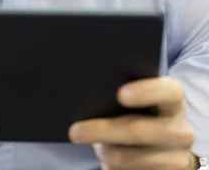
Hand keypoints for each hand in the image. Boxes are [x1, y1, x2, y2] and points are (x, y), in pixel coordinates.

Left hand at [68, 76, 195, 169]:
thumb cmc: (144, 113)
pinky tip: (102, 160)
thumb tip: (92, 93)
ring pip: (128, 158)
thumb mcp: (142, 100)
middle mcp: (180, 129)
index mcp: (174, 99)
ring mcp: (177, 158)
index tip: (120, 95)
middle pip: (138, 131)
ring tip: (84, 142)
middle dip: (102, 131)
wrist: (166, 149)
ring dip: (104, 152)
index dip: (145, 92)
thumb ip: (125, 93)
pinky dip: (111, 167)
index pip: (167, 91)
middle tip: (74, 131)